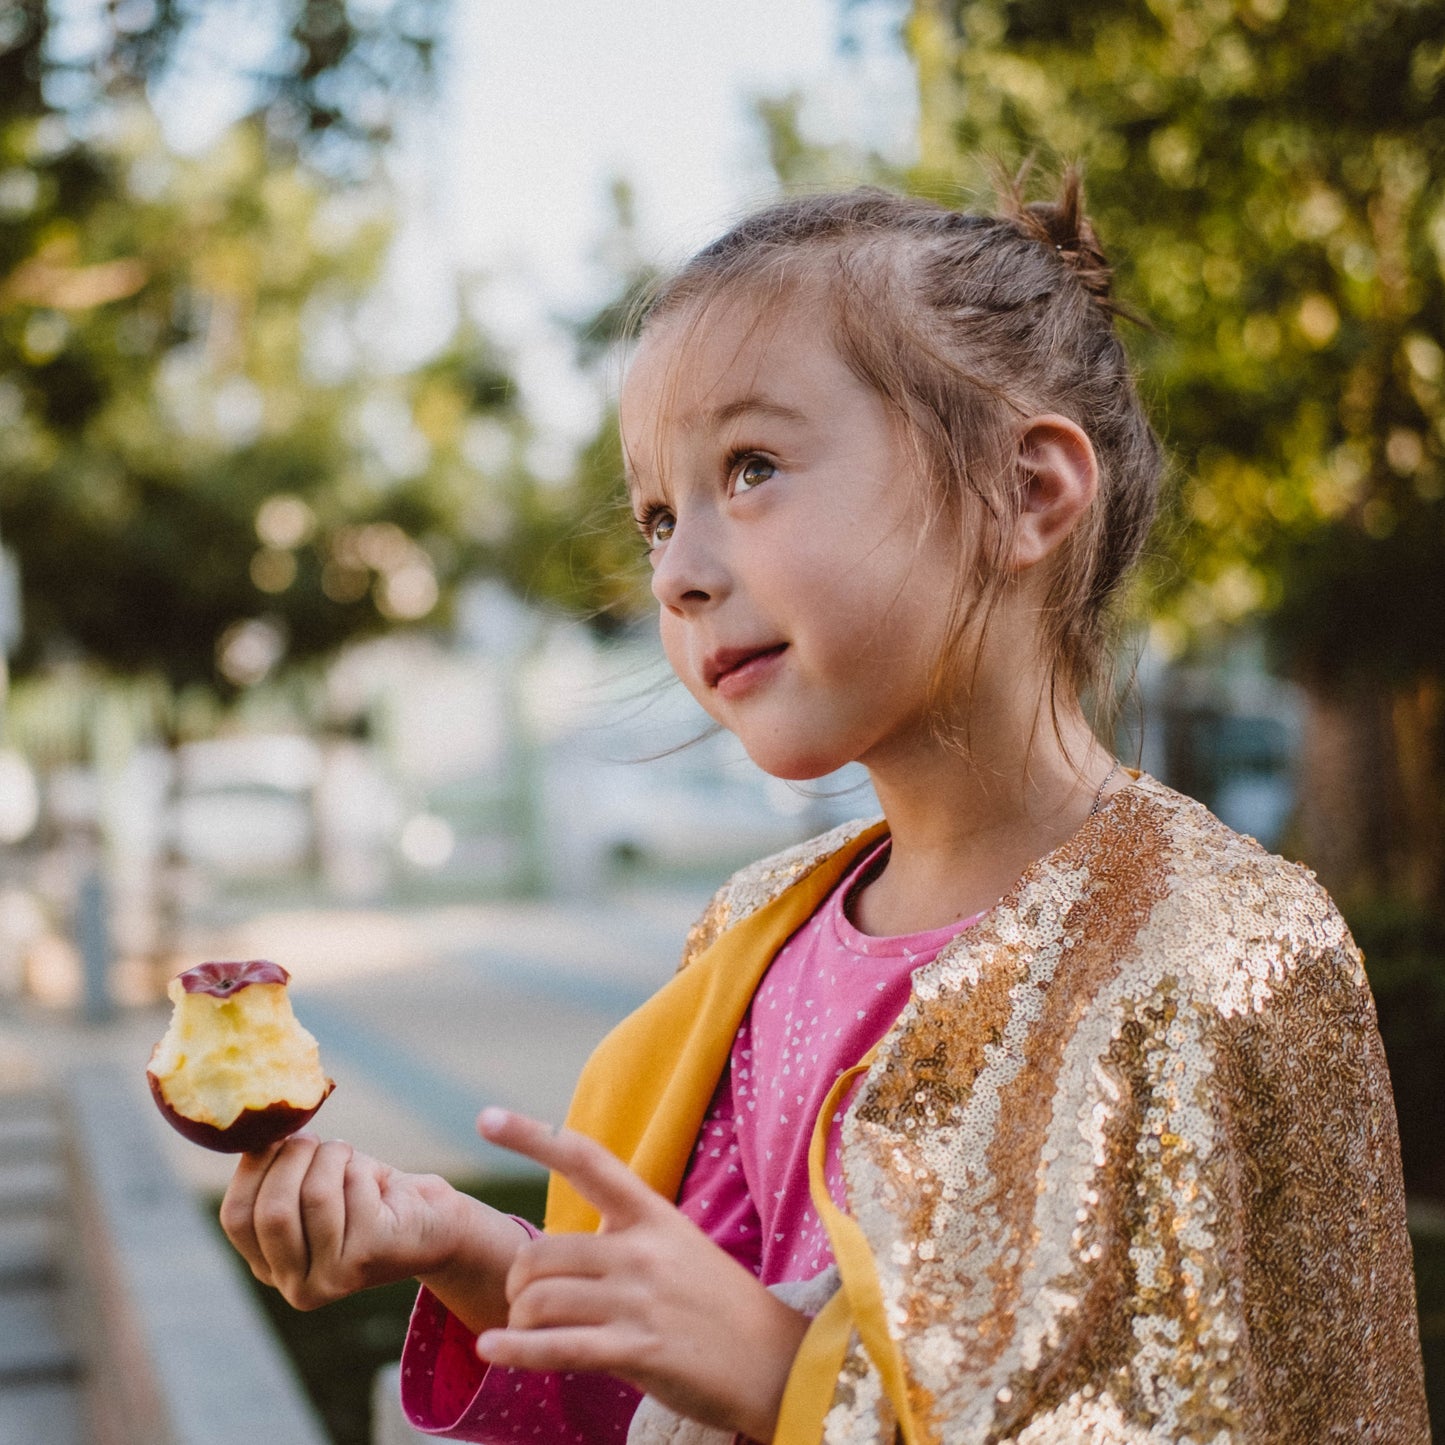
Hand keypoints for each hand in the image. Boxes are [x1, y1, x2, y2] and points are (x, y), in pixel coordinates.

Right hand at [219, 1133, 524, 1328]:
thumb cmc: (368, 1194)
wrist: (434, 1219)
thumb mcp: (314, 1180)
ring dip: (333, 1157)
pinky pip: (353, 1192)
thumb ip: (279, 1167)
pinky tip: (379, 1181)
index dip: (252, 1168)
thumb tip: (251, 1126)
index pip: (235, 1218)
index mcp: (269, 1266)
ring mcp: (329, 1281)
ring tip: (348, 1153)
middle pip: (270, 1211)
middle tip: (313, 1138)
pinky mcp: (367, 1260)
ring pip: (313, 1196)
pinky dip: (364, 1169)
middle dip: (292, 1158)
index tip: (274, 1136)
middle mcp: (293, 1286)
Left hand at [474, 1107, 810, 1442]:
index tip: (486, 1117)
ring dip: (520, 1321)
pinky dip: (515, 1351)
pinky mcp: (639, 1350)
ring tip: (527, 1334)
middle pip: (541, 1253)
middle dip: (517, 1283)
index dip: (533, 1136)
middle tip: (524, 1303)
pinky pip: (557, 1346)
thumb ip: (621, 1237)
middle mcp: (643, 1250)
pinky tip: (491, 1351)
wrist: (776, 1362)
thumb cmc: (716, 1304)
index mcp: (652, 1214)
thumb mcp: (676, 1247)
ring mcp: (641, 1300)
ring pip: (541, 1300)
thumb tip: (555, 1248)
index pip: (586, 1160)